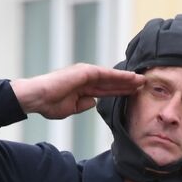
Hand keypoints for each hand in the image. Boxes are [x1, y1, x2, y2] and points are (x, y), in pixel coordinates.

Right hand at [10, 64, 144, 119]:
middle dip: (127, 84)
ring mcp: (86, 74)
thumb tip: (94, 103)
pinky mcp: (85, 72)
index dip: (119, 92)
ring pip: (112, 77)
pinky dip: (119, 76)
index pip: (106, 90)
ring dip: (127, 79)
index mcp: (83, 88)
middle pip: (112, 82)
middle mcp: (86, 78)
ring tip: (142, 81)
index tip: (132, 94)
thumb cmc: (48, 104)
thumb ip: (82, 105)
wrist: (37, 97)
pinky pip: (106, 75)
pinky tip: (131, 78)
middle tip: (144, 85)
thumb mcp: (70, 109)